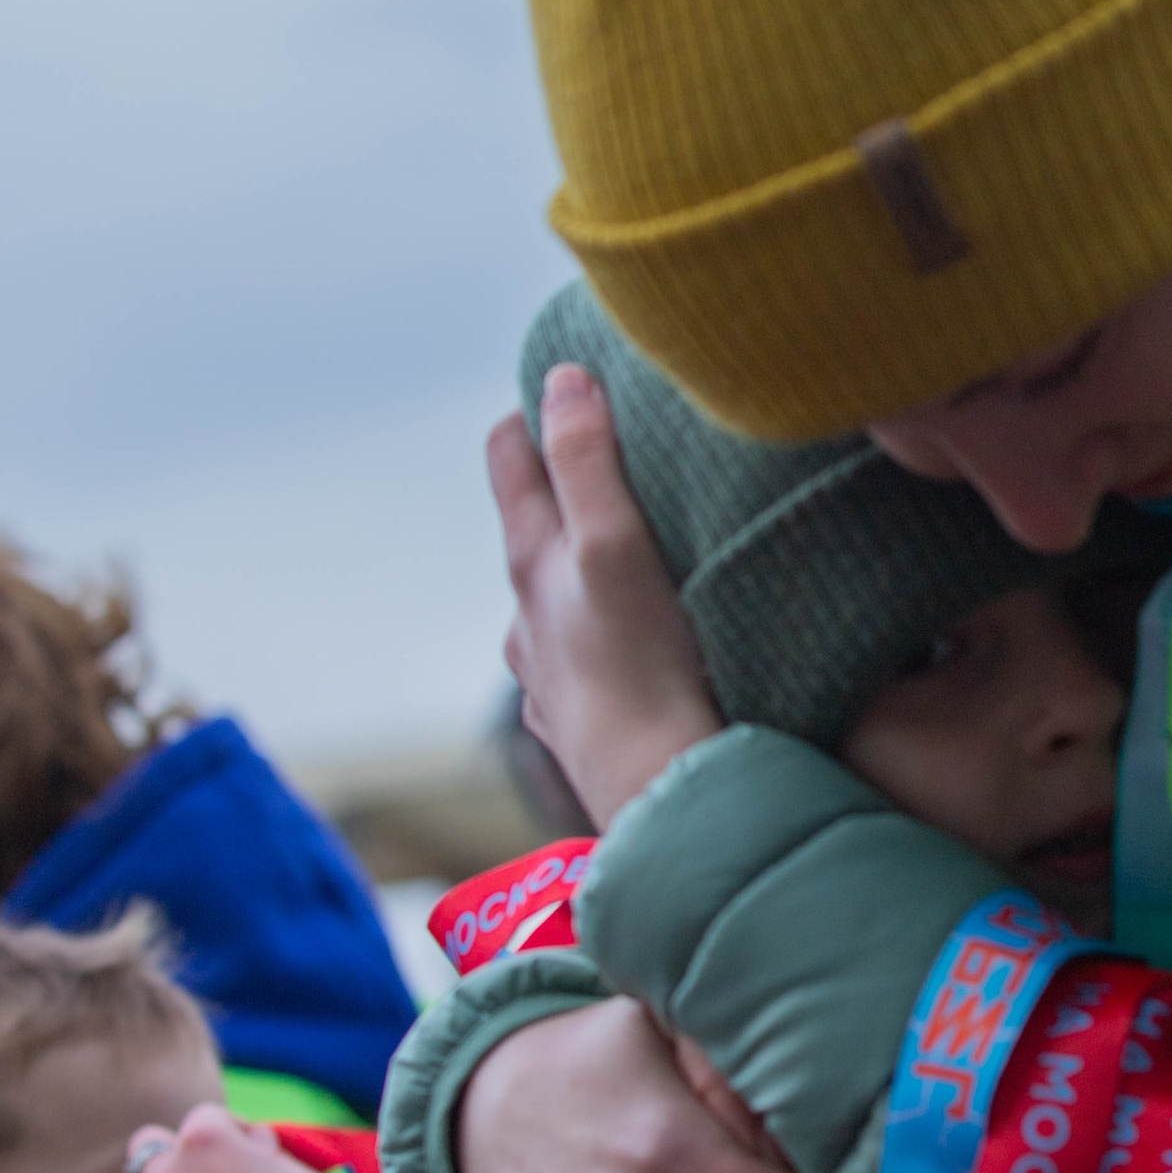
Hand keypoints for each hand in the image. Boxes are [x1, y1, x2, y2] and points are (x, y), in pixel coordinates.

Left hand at [488, 364, 721, 828]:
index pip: (511, 459)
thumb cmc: (642, 668)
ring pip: (558, 610)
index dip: (531, 414)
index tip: (567, 385)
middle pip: (535, 535)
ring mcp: (551, 681)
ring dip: (587, 582)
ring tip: (639, 569)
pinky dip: (606, 651)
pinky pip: (587, 673)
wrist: (660, 794)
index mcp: (533, 565)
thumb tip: (562, 378)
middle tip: (616, 464)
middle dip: (566, 496)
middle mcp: (528, 621)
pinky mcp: (582, 729)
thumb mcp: (613, 545)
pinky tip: (640, 660)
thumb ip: (584, 461)